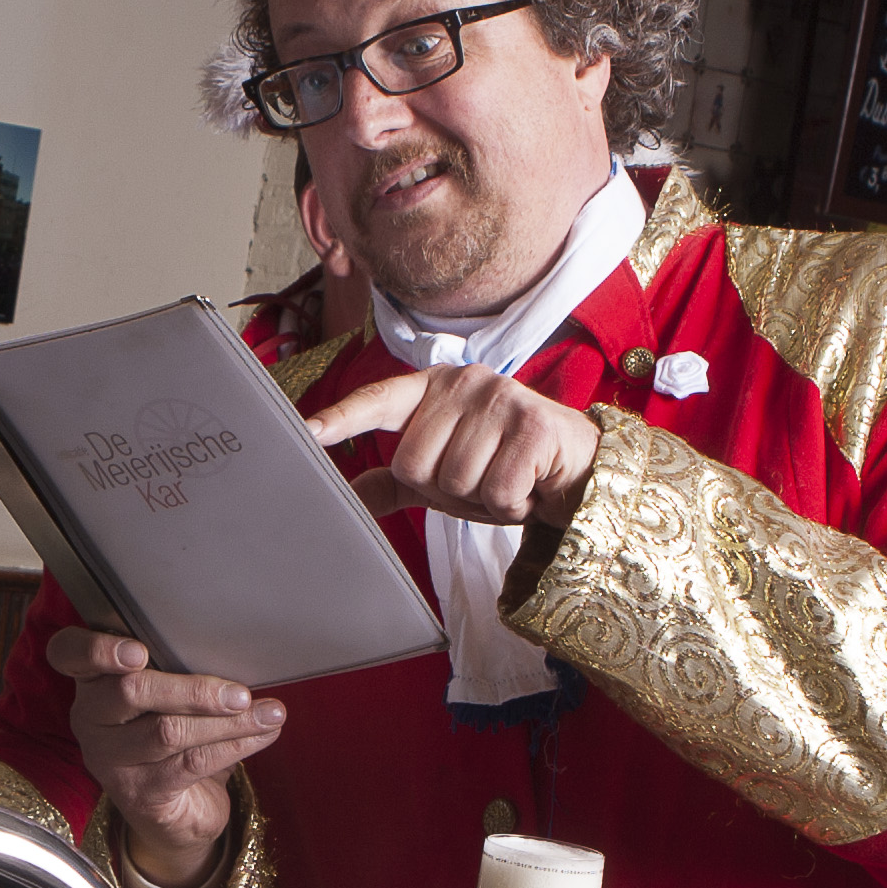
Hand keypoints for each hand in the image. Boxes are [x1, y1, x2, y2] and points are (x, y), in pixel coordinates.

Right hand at [47, 624, 279, 887]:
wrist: (174, 814)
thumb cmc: (173, 733)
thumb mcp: (167, 696)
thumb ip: (178, 667)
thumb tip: (237, 644)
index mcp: (91, 680)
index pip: (70, 653)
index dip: (97, 649)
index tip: (137, 651)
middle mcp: (91, 718)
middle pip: (131, 692)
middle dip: (193, 690)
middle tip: (240, 693)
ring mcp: (111, 758)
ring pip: (168, 731)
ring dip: (227, 722)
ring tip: (269, 713)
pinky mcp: (139, 792)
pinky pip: (190, 763)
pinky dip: (234, 746)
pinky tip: (262, 734)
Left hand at [302, 364, 600, 530]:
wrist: (578, 472)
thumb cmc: (506, 467)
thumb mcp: (446, 476)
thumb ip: (398, 482)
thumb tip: (350, 494)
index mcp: (434, 389)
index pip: (379, 401)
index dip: (342, 418)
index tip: (308, 432)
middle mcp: (464, 383)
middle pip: (414, 463)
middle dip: (446, 490)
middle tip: (481, 477)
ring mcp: (500, 398)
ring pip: (453, 481)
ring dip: (481, 499)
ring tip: (507, 480)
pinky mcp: (532, 425)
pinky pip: (494, 491)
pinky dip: (510, 504)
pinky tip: (528, 486)